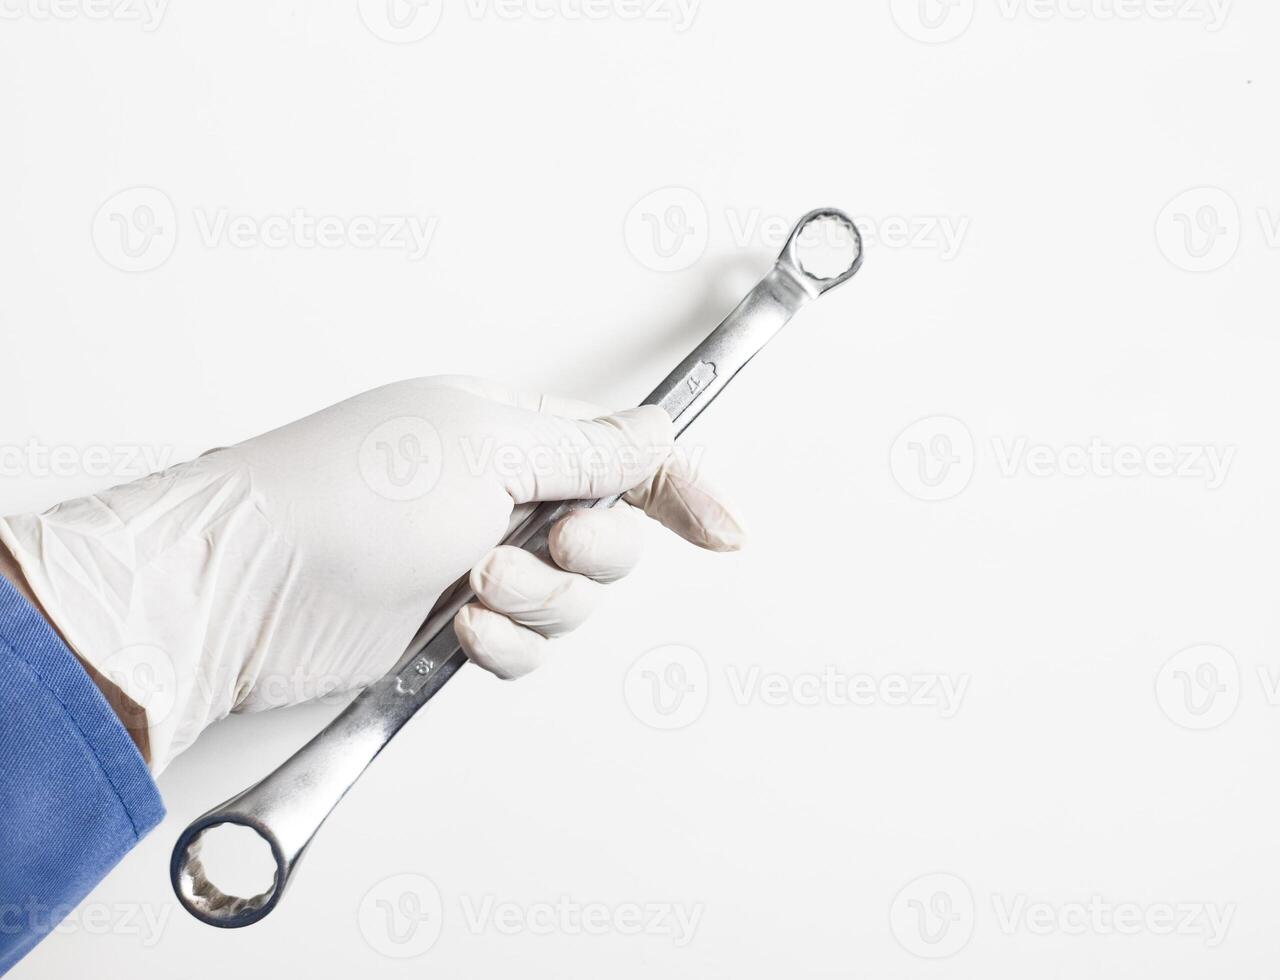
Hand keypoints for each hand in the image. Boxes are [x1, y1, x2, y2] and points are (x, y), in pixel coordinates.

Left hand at [0, 376, 742, 772]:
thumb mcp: (487, 448)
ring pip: (572, 604)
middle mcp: (500, 493)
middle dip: (585, 558)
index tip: (723, 531)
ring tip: (472, 587)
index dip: (680, 489)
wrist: (244, 589)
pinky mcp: (452, 624)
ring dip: (536, 605)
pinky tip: (456, 631)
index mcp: (512, 429)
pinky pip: (525, 648)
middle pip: (609, 541)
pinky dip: (503, 647)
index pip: (626, 454)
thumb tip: (656, 428)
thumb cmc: (344, 493)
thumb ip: (590, 450)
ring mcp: (477, 561)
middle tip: (539, 550)